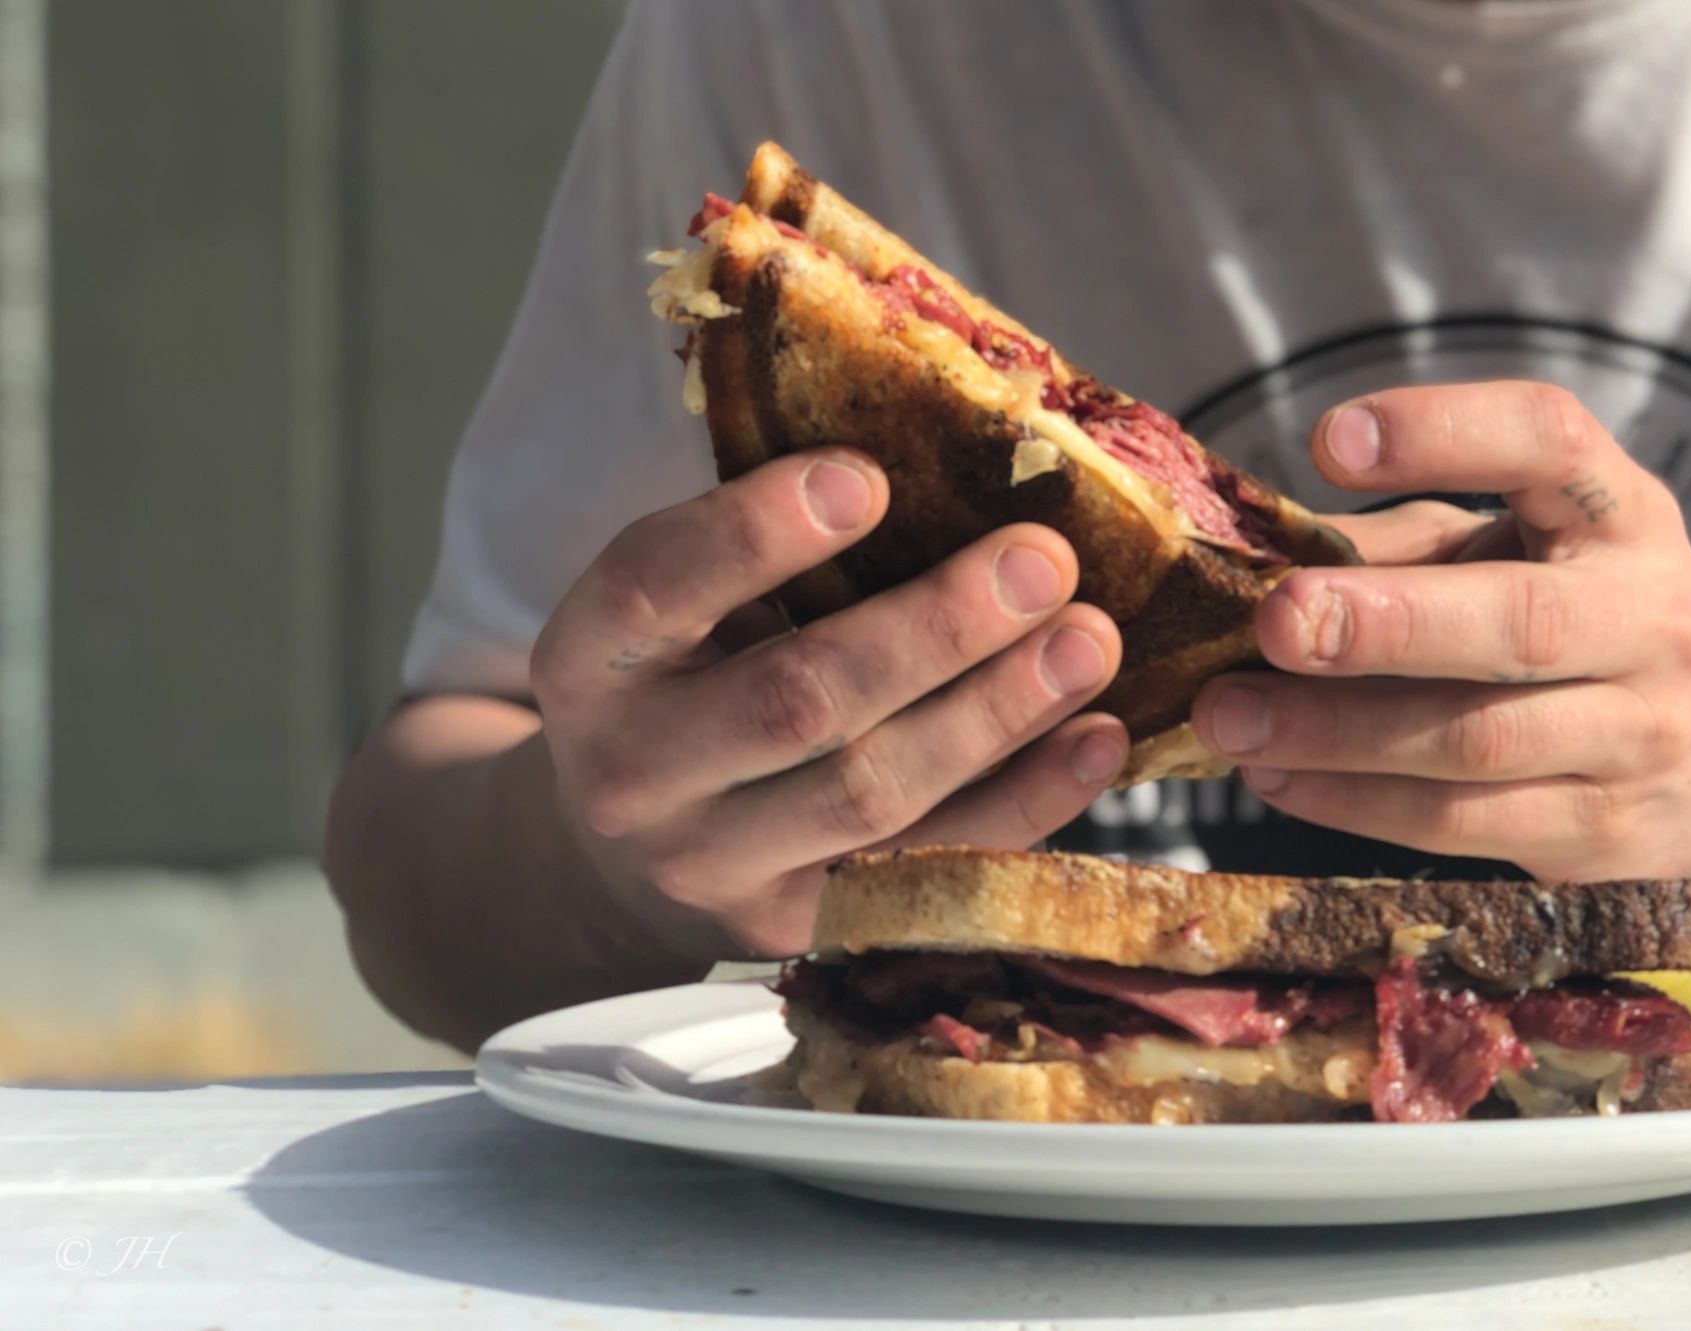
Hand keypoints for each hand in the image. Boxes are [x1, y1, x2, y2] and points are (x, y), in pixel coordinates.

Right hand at [529, 447, 1126, 957]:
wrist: (631, 854)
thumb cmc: (691, 680)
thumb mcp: (684, 608)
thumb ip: (773, 548)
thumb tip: (950, 458)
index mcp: (589, 662)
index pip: (656, 585)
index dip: (758, 530)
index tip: (869, 477)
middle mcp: (635, 775)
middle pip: (797, 702)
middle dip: (935, 628)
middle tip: (1041, 561)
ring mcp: (717, 869)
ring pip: (872, 794)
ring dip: (997, 713)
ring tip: (1088, 642)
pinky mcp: (802, 931)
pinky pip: (932, 866)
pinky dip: (1028, 801)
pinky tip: (1096, 737)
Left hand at [1191, 382, 1690, 897]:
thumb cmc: (1562, 625)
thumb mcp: (1503, 556)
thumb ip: (1394, 546)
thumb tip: (1242, 551)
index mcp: (1619, 513)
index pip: (1547, 442)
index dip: (1443, 433)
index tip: (1328, 440)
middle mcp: (1651, 615)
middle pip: (1522, 622)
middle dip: (1388, 624)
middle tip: (1275, 621)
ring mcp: (1642, 733)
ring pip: (1480, 738)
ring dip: (1340, 733)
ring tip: (1231, 719)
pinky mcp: (1607, 832)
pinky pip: (1466, 822)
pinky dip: (1356, 803)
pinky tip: (1278, 779)